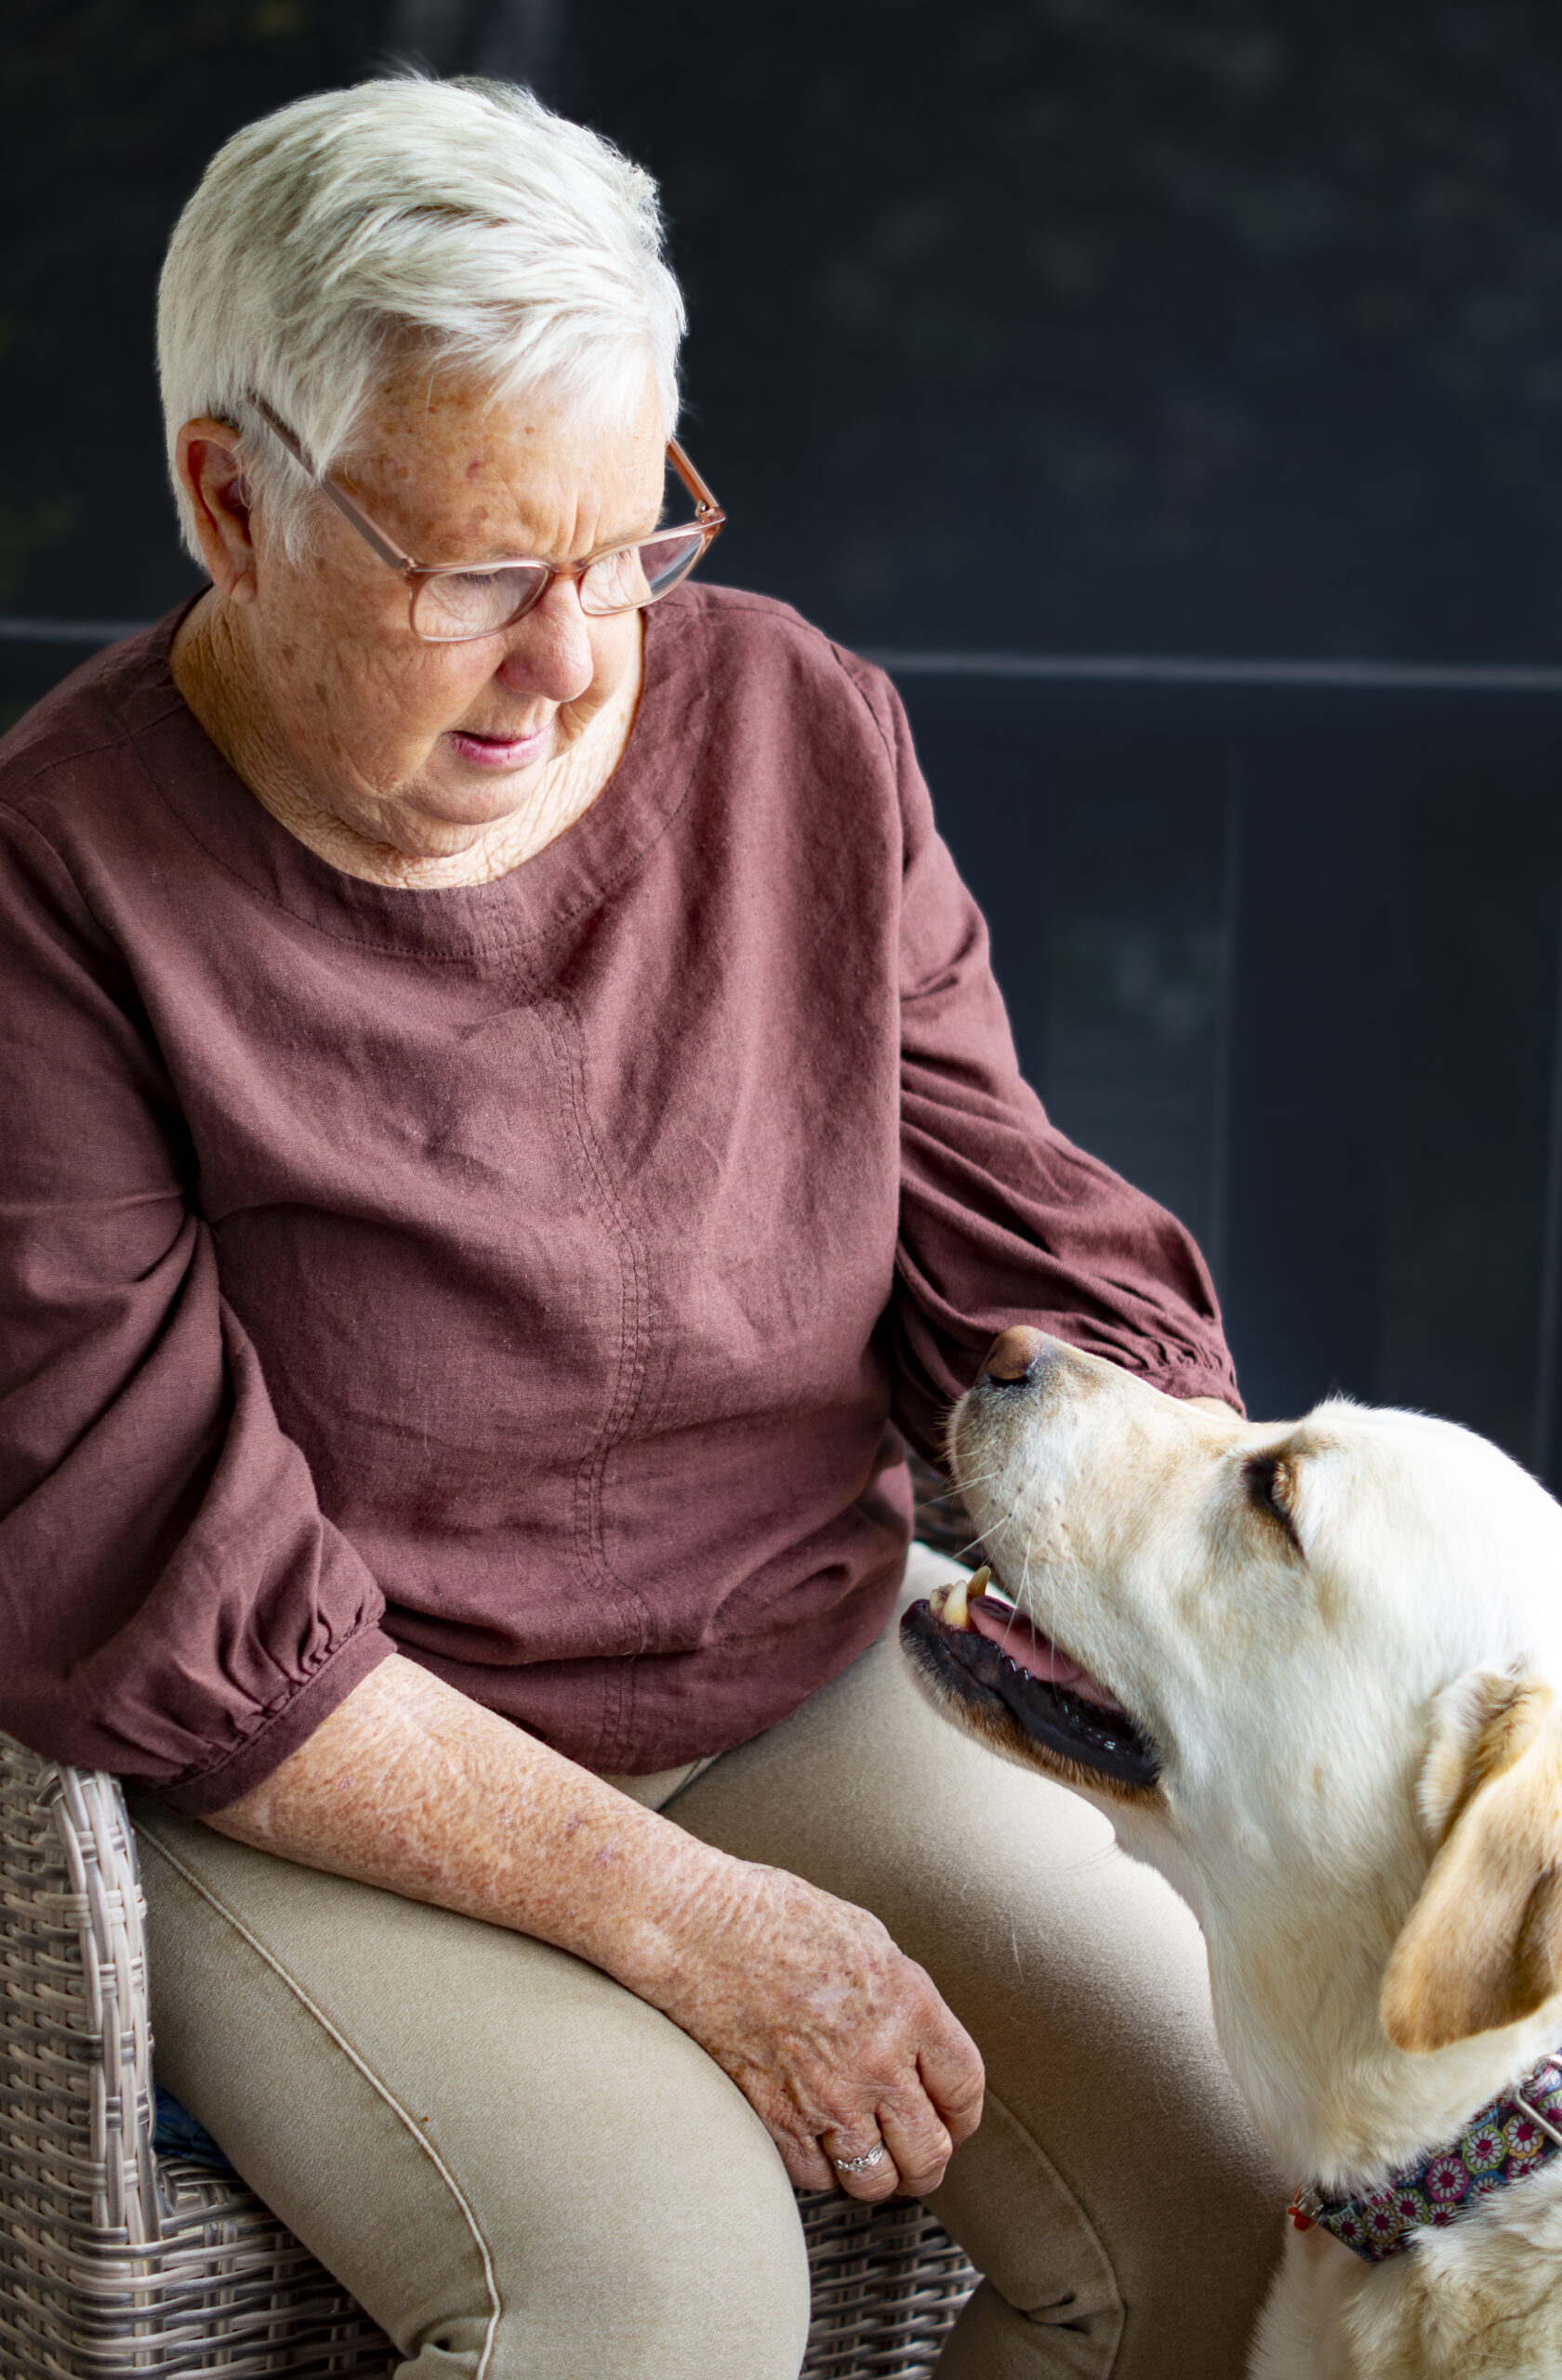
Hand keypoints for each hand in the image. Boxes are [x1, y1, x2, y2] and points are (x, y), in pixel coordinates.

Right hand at [645, 1858, 983, 2200]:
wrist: (698, 1930)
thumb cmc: (775, 1917)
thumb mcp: (867, 1938)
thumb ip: (900, 1999)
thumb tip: (916, 2038)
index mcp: (909, 2007)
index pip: (963, 2089)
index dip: (962, 2116)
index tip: (952, 2121)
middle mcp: (877, 2062)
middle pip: (929, 2152)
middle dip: (928, 2163)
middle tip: (917, 2157)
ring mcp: (826, 2098)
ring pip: (875, 2180)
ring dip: (876, 2175)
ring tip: (868, 2158)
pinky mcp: (776, 2120)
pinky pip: (816, 2178)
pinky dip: (820, 2169)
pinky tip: (815, 2142)